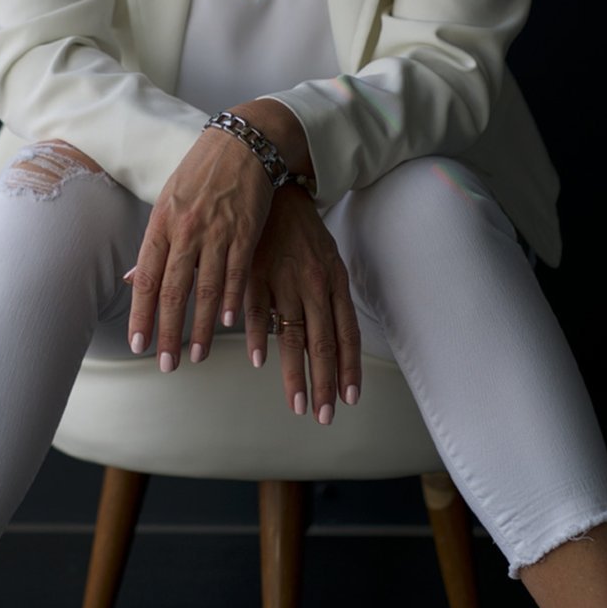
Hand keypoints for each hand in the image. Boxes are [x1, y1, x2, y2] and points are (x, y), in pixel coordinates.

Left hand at [125, 126, 278, 369]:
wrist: (242, 143)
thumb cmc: (201, 173)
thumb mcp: (168, 203)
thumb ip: (155, 245)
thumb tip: (130, 278)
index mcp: (161, 224)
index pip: (146, 280)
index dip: (140, 316)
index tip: (138, 344)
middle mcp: (185, 231)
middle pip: (172, 292)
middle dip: (167, 333)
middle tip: (166, 364)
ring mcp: (216, 232)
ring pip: (205, 289)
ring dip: (199, 327)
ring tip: (196, 355)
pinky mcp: (245, 232)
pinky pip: (236, 274)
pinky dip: (230, 300)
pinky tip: (226, 323)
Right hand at [245, 183, 362, 424]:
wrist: (276, 191)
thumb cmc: (303, 232)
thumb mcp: (327, 261)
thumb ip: (329, 300)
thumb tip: (329, 340)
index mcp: (334, 282)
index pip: (346, 334)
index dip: (349, 368)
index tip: (350, 398)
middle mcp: (314, 285)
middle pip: (323, 343)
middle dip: (325, 383)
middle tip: (325, 416)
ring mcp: (284, 280)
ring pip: (292, 335)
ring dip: (296, 374)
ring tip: (298, 405)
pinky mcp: (255, 275)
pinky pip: (257, 312)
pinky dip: (258, 338)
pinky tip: (258, 362)